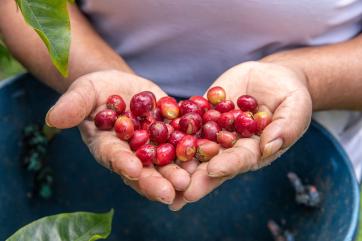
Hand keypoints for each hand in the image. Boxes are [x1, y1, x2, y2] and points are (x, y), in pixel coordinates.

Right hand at [46, 70, 190, 203]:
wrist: (123, 86)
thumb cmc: (99, 89)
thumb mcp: (85, 91)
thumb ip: (73, 105)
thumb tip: (53, 118)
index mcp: (108, 147)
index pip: (114, 157)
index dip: (122, 163)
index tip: (132, 169)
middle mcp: (132, 154)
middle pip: (143, 170)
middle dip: (155, 181)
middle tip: (169, 192)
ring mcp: (154, 148)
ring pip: (166, 164)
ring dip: (177, 174)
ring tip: (189, 182)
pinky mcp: (172, 137)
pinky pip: (184, 145)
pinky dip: (194, 152)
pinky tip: (207, 157)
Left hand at [170, 61, 311, 209]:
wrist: (271, 77)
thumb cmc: (290, 95)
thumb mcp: (295, 107)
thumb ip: (286, 127)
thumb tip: (270, 146)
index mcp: (253, 150)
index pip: (239, 160)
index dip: (227, 165)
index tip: (213, 170)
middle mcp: (230, 146)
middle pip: (211, 163)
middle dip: (195, 177)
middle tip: (178, 191)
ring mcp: (214, 131)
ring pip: (194, 147)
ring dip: (176, 160)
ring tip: (159, 173)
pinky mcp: (203, 114)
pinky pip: (186, 121)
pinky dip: (170, 129)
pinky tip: (152, 136)